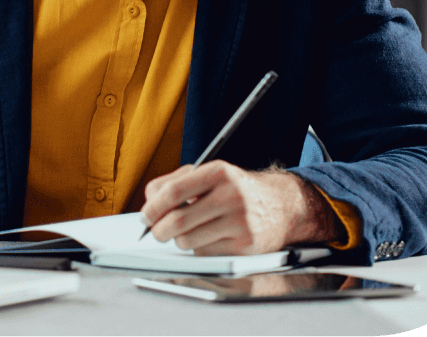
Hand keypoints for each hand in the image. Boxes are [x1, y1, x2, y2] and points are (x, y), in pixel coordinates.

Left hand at [141, 161, 341, 254]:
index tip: (145, 216)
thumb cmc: (235, 190)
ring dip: (178, 240)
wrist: (280, 206)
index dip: (153, 207)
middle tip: (156, 231)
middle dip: (159, 230)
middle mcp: (231, 196)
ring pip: (189, 241)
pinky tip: (208, 238)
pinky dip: (198, 249)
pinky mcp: (245, 246)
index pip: (174, 191)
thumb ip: (176, 182)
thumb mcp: (210, 174)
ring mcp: (240, 223)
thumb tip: (149, 202)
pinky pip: (206, 253)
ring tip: (184, 233)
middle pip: (178, 220)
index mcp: (218, 173)